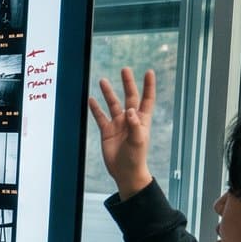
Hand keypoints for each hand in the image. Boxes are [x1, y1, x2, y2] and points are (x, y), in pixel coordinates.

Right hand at [87, 67, 155, 199]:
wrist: (125, 172)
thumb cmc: (136, 157)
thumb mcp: (138, 141)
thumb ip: (135, 125)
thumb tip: (130, 110)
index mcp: (142, 120)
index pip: (147, 99)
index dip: (148, 86)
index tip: (148, 72)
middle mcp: (130, 119)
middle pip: (130, 97)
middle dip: (128, 83)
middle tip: (124, 69)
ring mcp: (118, 124)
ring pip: (113, 104)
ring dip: (108, 93)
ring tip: (103, 80)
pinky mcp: (107, 131)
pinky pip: (100, 117)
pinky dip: (95, 108)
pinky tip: (91, 99)